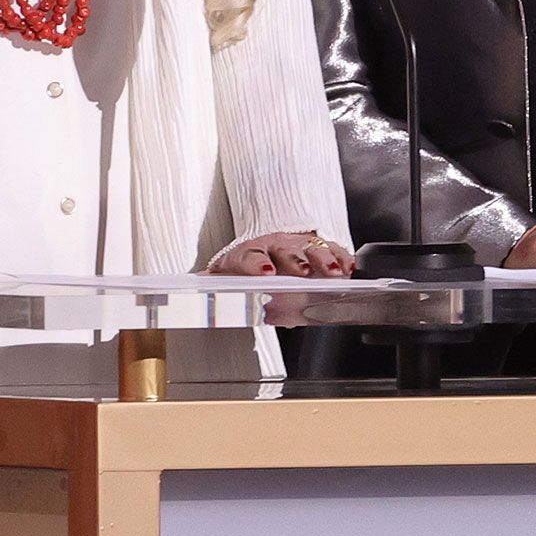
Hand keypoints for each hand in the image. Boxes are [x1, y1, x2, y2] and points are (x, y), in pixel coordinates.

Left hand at [209, 231, 356, 277]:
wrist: (271, 242)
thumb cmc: (249, 262)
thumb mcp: (227, 272)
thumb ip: (211, 284)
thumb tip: (187, 293)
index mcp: (251, 252)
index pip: (252, 256)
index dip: (258, 264)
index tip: (266, 273)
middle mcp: (277, 245)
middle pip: (287, 251)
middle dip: (296, 261)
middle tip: (303, 272)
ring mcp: (300, 245)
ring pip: (313, 249)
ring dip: (324, 261)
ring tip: (334, 273)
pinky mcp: (321, 247)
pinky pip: (334, 250)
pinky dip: (342, 259)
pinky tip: (348, 269)